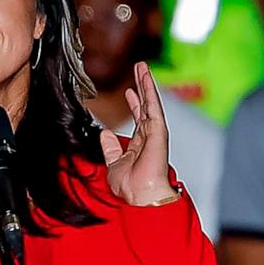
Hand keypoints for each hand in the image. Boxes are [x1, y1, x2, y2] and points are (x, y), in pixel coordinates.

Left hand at [99, 62, 177, 205]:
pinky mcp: (158, 132)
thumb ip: (110, 148)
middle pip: (146, 105)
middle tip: (139, 69)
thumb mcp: (113, 164)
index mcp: (139, 144)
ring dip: (147, 84)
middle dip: (142, 86)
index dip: (134, 103)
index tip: (129, 90)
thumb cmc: (131, 187)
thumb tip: (105, 134)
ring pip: (151, 102)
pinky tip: (145, 80)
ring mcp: (155, 133)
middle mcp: (149, 136)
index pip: (138, 118)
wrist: (141, 196)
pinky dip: (150, 92)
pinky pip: (154, 108)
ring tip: (142, 68)